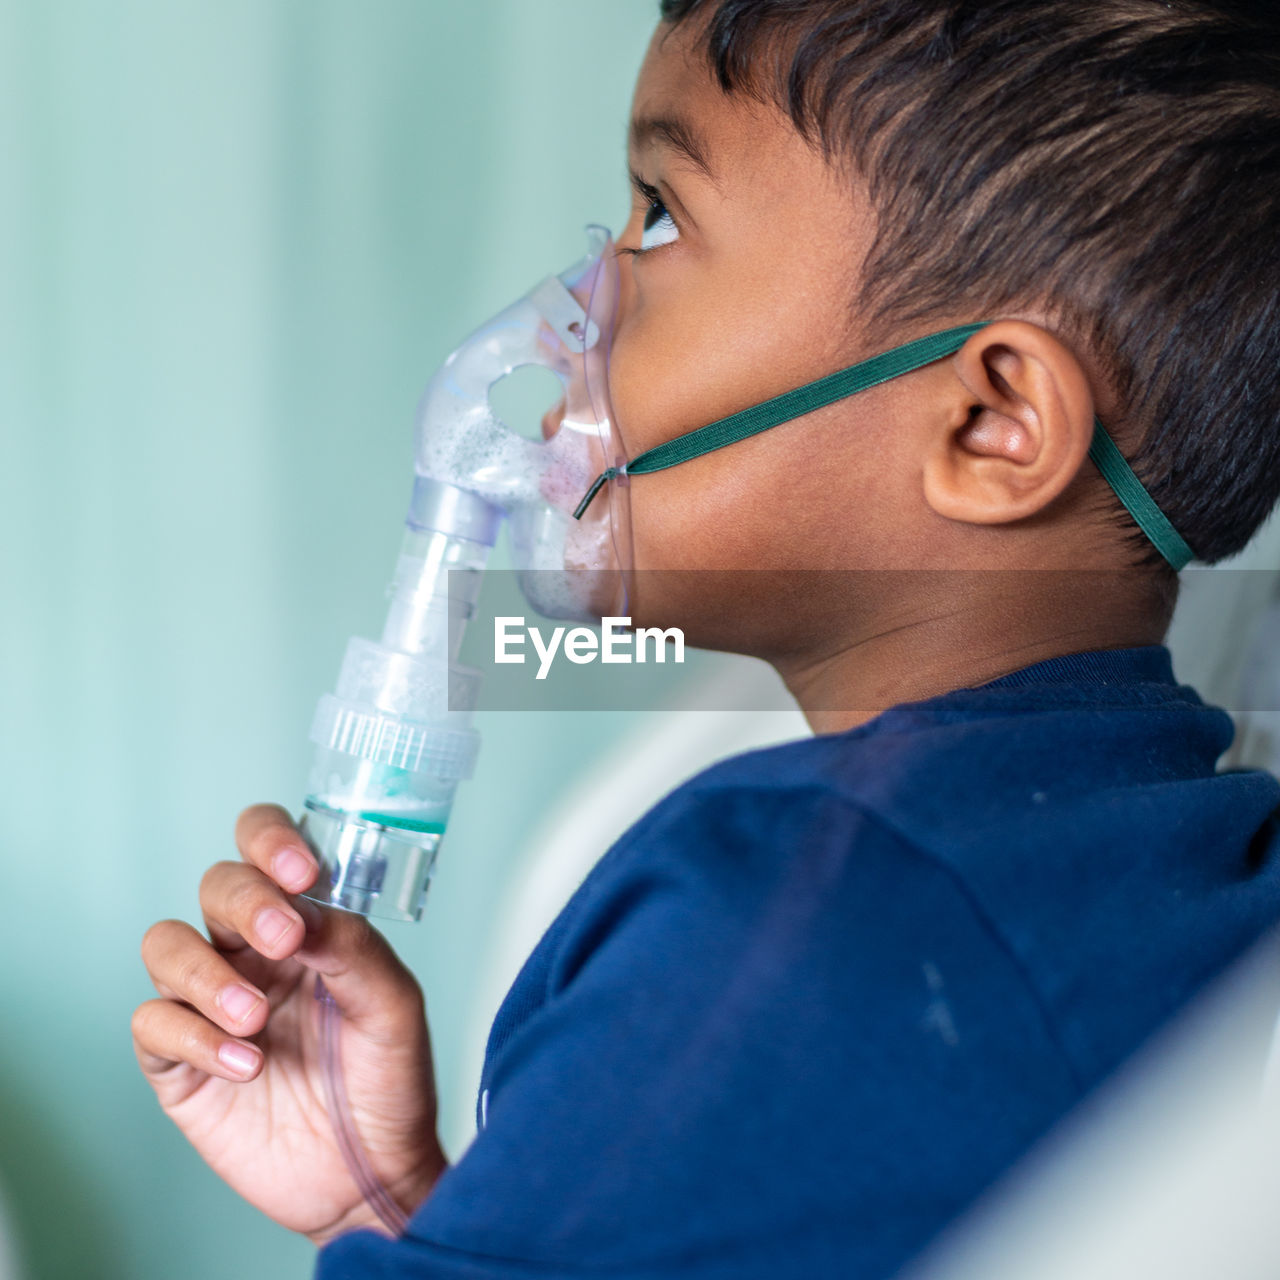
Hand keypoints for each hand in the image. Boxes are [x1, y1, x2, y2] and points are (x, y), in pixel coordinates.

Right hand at [132, 804, 447, 1244]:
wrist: (371, 1174)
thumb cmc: (387, 1080)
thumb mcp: (394, 1006)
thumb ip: (354, 948)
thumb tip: (308, 906)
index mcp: (306, 923)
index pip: (268, 849)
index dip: (270, 839)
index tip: (299, 868)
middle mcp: (252, 952)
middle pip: (216, 886)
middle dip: (245, 902)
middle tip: (284, 939)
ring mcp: (211, 1003)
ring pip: (166, 945)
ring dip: (207, 974)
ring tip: (256, 1018)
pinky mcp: (179, 1062)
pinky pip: (152, 1023)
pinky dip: (194, 1037)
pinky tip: (246, 1065)